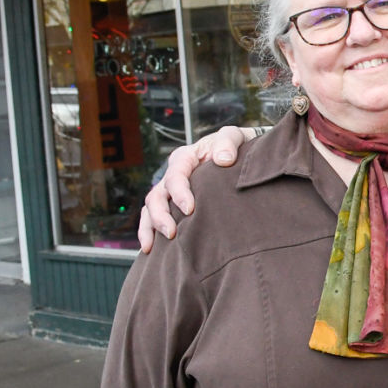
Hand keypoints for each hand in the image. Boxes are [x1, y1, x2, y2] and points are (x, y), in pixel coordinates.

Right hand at [136, 127, 250, 250]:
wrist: (239, 154)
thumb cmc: (235, 146)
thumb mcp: (235, 137)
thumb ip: (228, 143)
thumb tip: (223, 160)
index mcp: (186, 157)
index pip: (175, 176)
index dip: (179, 193)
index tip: (190, 209)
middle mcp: (173, 174)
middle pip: (156, 195)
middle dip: (160, 215)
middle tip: (171, 233)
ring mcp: (170, 190)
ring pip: (150, 208)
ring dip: (150, 227)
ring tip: (153, 246)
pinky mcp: (172, 204)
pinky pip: (152, 217)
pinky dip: (148, 232)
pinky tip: (150, 250)